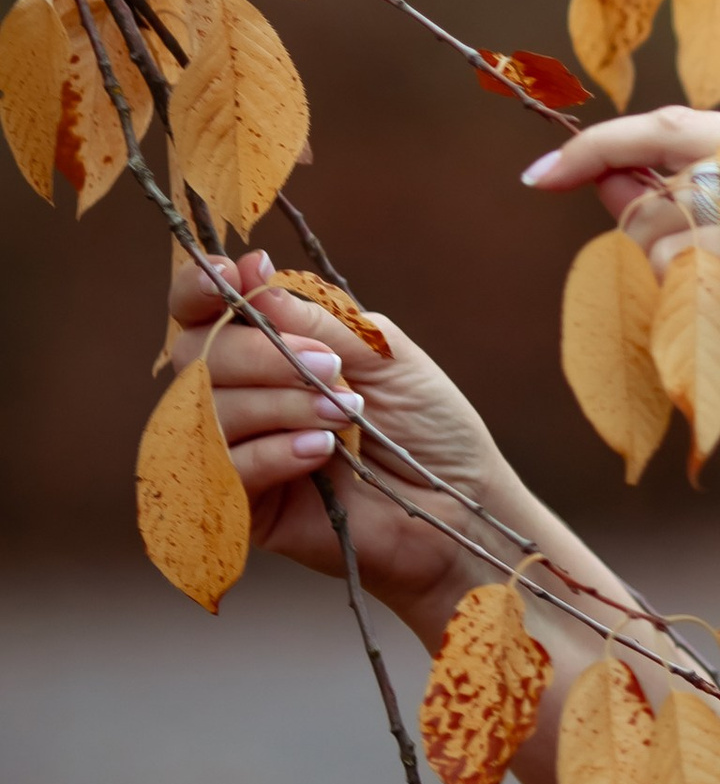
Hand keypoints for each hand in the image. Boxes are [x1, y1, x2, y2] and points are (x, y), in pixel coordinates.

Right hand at [171, 244, 507, 617]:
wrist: (458, 504)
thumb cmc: (425, 423)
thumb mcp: (380, 354)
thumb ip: (315, 320)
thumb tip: (251, 277)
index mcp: (266, 351)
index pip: (200, 313)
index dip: (200, 289)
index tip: (232, 275)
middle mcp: (240, 397)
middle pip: (196, 356)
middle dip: (260, 354)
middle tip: (331, 368)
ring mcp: (238, 451)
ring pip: (209, 411)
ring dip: (280, 404)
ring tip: (344, 414)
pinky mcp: (244, 507)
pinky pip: (226, 468)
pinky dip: (273, 452)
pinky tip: (322, 451)